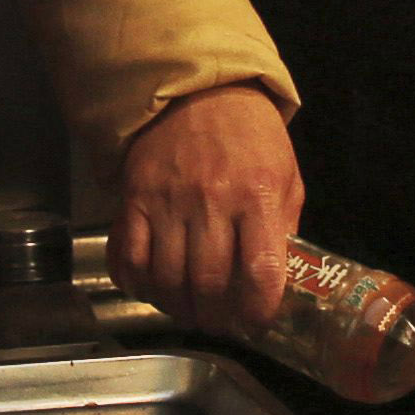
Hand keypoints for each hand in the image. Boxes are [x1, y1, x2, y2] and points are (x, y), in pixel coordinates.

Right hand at [114, 87, 303, 334]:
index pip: (260, 273)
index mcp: (257, 196)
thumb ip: (283, 227)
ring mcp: (167, 202)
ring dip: (178, 308)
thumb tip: (276, 281)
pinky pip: (128, 257)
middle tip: (219, 323)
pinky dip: (138, 285)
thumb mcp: (286, 175)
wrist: (196, 91)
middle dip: (216, 318)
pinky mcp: (134, 200)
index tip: (255, 321)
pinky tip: (153, 289)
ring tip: (189, 311)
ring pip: (167, 280)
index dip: (257, 311)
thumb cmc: (249, 137)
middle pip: (209, 285)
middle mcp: (211, 201)